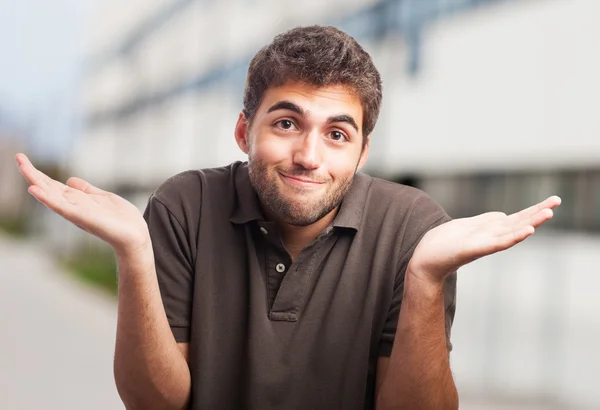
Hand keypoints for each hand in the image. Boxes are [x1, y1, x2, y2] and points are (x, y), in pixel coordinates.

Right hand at [16, 153, 149, 255]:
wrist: (135, 236)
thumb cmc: (121, 220)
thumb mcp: (103, 198)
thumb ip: (87, 190)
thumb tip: (70, 180)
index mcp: (77, 201)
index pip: (53, 185)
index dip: (39, 174)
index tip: (24, 160)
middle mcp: (73, 206)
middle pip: (48, 188)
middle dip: (32, 173)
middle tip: (18, 157)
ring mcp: (76, 212)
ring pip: (51, 195)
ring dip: (36, 182)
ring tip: (23, 168)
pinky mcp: (82, 217)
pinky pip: (62, 207)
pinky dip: (48, 199)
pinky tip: (35, 190)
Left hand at [408, 195, 561, 284]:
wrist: (425, 261)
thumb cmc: (445, 244)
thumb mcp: (470, 227)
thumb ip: (487, 223)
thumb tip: (503, 216)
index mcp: (490, 230)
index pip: (516, 218)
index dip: (534, 210)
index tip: (553, 202)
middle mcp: (490, 237)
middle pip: (518, 222)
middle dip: (538, 213)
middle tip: (558, 201)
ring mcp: (483, 243)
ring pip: (511, 232)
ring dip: (530, 223)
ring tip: (548, 214)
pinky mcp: (472, 249)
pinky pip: (496, 243)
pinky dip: (512, 238)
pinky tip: (527, 232)